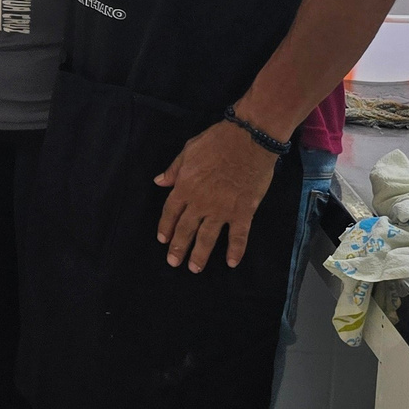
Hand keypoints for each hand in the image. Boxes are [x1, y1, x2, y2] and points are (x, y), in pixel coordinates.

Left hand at [155, 120, 280, 270]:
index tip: (163, 240)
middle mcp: (200, 202)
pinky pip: (238, 236)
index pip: (170, 212)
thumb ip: (174, 170)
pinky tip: (232, 263)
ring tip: (194, 269)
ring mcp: (222, 209)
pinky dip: (235, 250)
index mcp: (185, 186)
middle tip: (174, 262)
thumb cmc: (217, 141)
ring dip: (200, 255)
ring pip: (207, 237)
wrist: (248, 139)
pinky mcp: (243, 212)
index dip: (166, 227)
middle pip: (186, 229)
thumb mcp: (188, 150)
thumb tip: (159, 182)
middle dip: (178, 247)